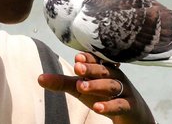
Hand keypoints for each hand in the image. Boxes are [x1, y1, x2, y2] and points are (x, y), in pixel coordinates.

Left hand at [38, 52, 154, 123]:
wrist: (132, 113)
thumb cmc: (102, 95)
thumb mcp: (81, 89)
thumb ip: (62, 83)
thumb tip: (39, 78)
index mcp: (103, 68)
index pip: (96, 59)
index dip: (88, 58)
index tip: (77, 57)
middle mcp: (115, 76)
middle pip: (103, 70)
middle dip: (91, 68)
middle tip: (77, 68)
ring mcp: (124, 91)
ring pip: (111, 85)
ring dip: (96, 85)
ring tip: (81, 86)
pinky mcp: (129, 106)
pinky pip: (120, 105)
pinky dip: (109, 106)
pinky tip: (97, 108)